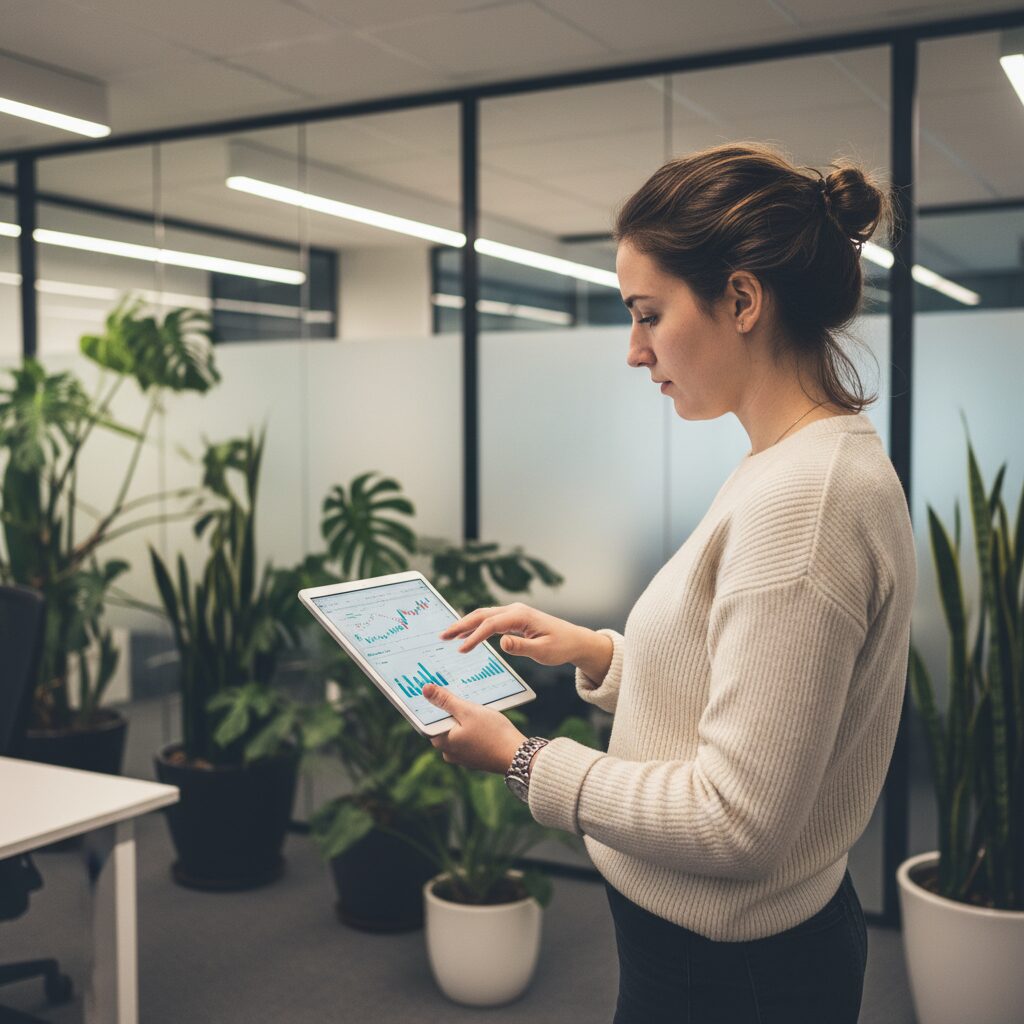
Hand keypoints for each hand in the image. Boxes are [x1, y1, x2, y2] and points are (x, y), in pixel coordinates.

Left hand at [423, 683, 527, 774]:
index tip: (438, 691)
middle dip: (450, 711)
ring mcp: (462, 757)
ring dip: (463, 719)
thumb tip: (425, 690)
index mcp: (442, 742)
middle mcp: (449, 753)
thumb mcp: (468, 711)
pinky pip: (468, 739)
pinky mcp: (475, 758)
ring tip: (473, 706)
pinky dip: (472, 729)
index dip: (433, 705)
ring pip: (457, 732)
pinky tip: (483, 720)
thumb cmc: (493, 733)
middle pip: (444, 726)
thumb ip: (446, 700)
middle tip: (459, 694)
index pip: (429, 721)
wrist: (517, 756)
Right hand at [439, 601, 584, 666]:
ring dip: (466, 624)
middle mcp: (515, 610)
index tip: (461, 650)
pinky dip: (476, 627)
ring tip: (448, 635)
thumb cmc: (561, 646)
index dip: (474, 637)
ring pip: (484, 616)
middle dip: (461, 624)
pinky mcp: (514, 619)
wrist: (574, 640)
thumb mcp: (543, 651)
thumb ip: (522, 648)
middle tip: (443, 635)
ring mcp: (514, 613)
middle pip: (482, 615)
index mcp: (521, 616)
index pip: (491, 625)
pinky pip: (490, 621)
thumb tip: (502, 643)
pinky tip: (466, 635)